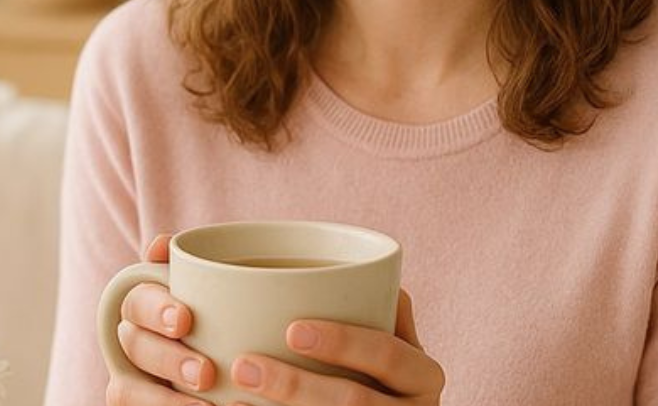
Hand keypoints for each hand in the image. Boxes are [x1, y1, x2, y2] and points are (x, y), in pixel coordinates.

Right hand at [107, 234, 218, 405]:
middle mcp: (133, 339)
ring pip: (126, 389)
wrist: (244, 360)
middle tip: (205, 373)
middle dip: (167, 359)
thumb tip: (159, 247)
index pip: (137, 299)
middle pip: (134, 346)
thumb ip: (194, 261)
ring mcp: (132, 377)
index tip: (185, 320)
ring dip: (164, 400)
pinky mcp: (138, 404)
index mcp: (147, 303)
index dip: (156, 308)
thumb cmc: (226, 310)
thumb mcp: (219, 284)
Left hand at [227, 290, 444, 404]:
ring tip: (233, 395)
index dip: (343, 343)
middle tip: (243, 366)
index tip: (292, 331)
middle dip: (295, 386)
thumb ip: (385, 310)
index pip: (386, 355)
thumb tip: (356, 266)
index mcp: (424, 376)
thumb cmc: (389, 378)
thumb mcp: (402, 347)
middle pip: (354, 402)